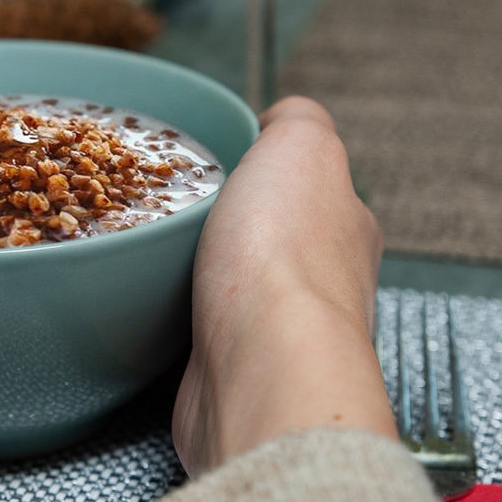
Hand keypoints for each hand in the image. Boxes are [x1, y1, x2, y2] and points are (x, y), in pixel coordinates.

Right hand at [173, 96, 392, 476]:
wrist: (261, 368)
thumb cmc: (283, 258)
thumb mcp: (300, 143)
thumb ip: (296, 120)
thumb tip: (279, 121)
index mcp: (347, 227)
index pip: (308, 187)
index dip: (261, 172)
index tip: (217, 165)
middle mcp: (324, 286)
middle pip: (267, 240)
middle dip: (222, 227)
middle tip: (174, 211)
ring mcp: (280, 338)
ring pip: (230, 291)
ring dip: (194, 278)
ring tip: (156, 259)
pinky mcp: (234, 380)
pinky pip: (198, 341)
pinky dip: (175, 327)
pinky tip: (154, 313)